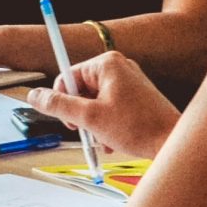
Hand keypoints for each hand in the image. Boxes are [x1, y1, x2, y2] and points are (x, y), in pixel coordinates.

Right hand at [27, 53, 180, 158]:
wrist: (172, 142)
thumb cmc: (138, 128)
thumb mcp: (89, 118)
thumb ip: (58, 105)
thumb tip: (34, 95)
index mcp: (106, 64)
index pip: (67, 77)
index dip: (63, 102)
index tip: (71, 121)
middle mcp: (118, 67)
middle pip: (80, 90)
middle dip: (81, 115)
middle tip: (89, 131)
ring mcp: (129, 81)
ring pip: (94, 101)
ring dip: (93, 123)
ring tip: (104, 139)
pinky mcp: (136, 96)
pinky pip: (109, 106)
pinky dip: (106, 124)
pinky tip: (112, 140)